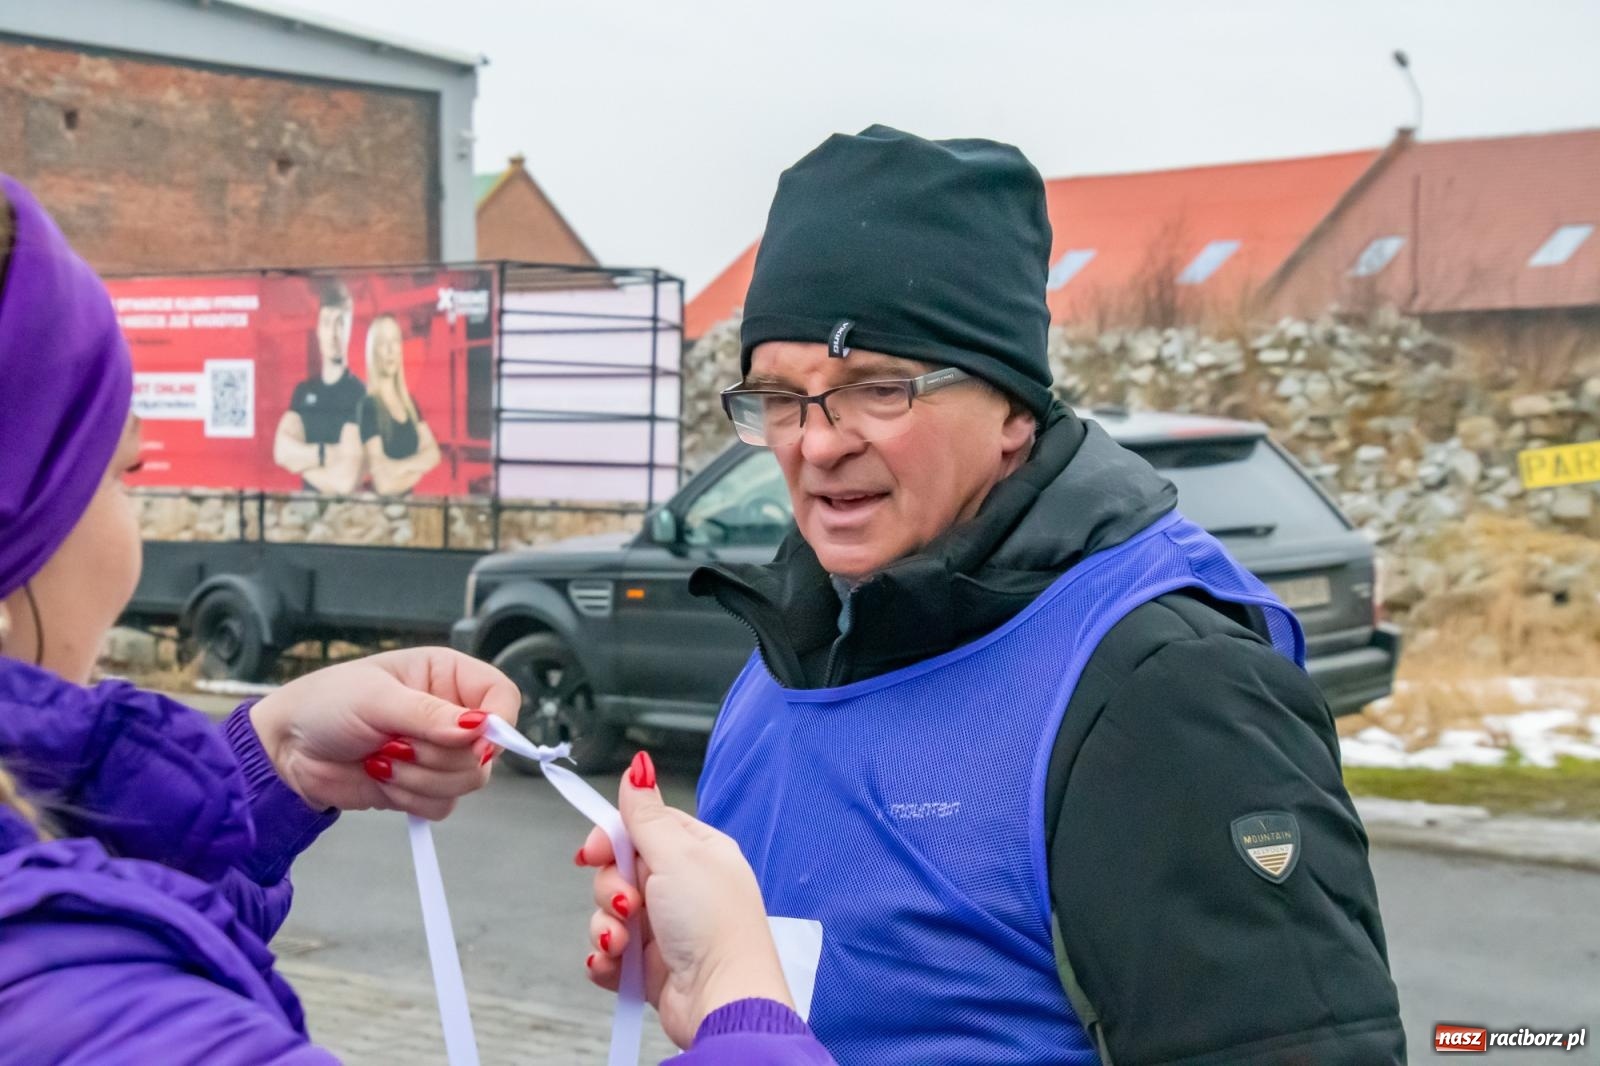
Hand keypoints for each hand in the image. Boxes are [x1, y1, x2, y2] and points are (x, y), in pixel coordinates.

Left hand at [250, 647, 518, 818]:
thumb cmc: (326, 704)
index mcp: (448, 677)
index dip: (498, 723)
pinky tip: (381, 777)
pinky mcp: (422, 788)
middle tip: (395, 744)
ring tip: (380, 759)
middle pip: (486, 750)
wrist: (286, 749)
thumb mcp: (376, 698)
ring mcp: (438, 754)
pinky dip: (410, 798)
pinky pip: (443, 805)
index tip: (474, 742)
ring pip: (467, 782)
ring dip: (419, 778)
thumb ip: (429, 714)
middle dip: (437, 757)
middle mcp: (451, 714)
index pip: (502, 697)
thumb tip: (479, 728)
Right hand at [578, 752, 792, 1048]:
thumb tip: (639, 765)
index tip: (594, 851)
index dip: (612, 839)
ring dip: (606, 927)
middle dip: (609, 889)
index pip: (641, 827)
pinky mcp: (649, 964)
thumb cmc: (713, 924)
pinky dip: (606, 959)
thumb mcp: (677, 856)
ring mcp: (664, 927)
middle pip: (618, 870)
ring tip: (623, 943)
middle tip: (628, 904)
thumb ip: (647, 814)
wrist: (721, 1000)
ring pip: (608, 912)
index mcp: (696, 852)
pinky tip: (615, 964)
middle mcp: (681, 886)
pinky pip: (608, 951)